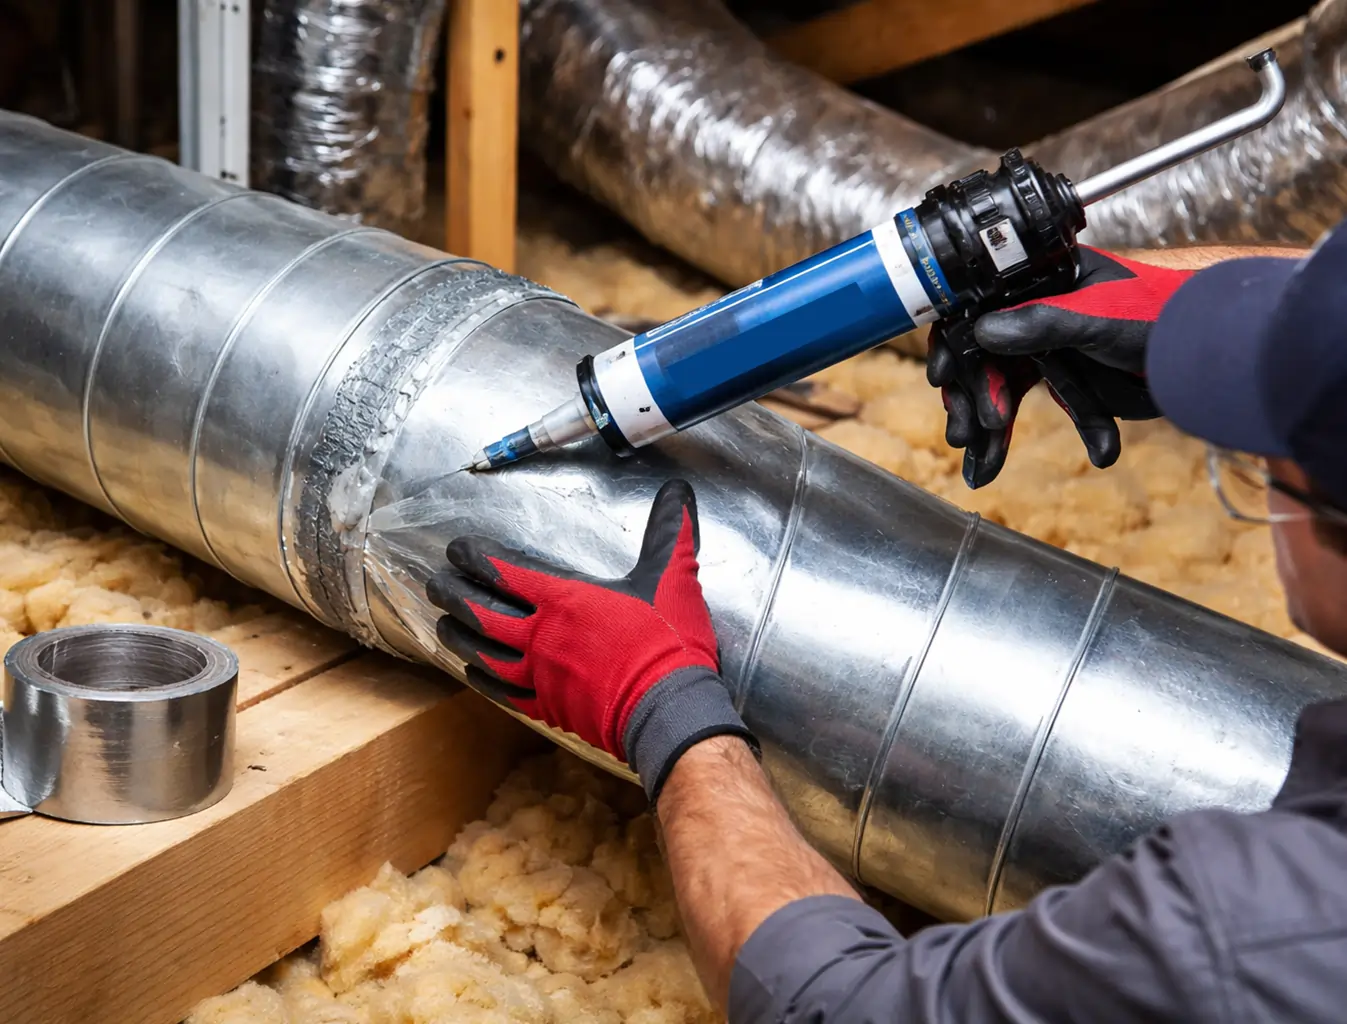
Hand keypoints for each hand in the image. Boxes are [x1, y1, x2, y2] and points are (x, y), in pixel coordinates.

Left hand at [426, 479, 755, 800]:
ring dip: (459, 638)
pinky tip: (472, 673)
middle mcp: (542, 636)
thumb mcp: (673, 576)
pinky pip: (504, 693)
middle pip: (482, 613)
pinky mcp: (550, 707)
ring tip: (442, 626)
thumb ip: (670, 530)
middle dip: (453, 596)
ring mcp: (541, 675)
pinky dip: (483, 680)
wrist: (669, 708)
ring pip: (485, 654)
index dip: (474, 559)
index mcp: (565, 599)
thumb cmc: (667, 640)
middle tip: (435, 586)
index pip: (504, 573)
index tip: (456, 551)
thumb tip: (678, 489)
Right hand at [928, 247, 1190, 486]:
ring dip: (991, 430)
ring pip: (1005, 387)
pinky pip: (1039, 407)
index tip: (943, 376)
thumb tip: (981, 331)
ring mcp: (1053, 346)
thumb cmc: (1166, 317)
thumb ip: (1041, 323)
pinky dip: (1022, 438)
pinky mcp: (1070, 378)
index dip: (957, 342)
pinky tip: (1008, 464)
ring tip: (980, 464)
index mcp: (1043, 278)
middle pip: (985, 354)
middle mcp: (1039, 309)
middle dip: (971, 398)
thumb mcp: (1099, 319)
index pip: (982, 306)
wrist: (1215, 358)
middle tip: (964, 433)